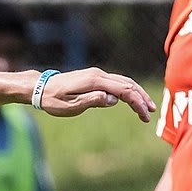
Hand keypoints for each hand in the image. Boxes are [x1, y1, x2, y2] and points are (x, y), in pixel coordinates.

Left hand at [39, 69, 155, 122]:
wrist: (41, 88)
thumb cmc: (53, 100)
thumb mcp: (71, 105)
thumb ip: (93, 101)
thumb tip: (113, 99)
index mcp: (94, 81)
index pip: (123, 91)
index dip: (137, 103)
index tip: (145, 116)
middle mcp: (98, 75)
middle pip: (127, 84)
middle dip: (141, 98)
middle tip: (151, 112)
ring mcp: (97, 74)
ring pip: (123, 81)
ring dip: (136, 93)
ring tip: (146, 107)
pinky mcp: (94, 77)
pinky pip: (116, 82)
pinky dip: (127, 90)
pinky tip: (131, 99)